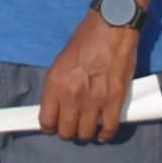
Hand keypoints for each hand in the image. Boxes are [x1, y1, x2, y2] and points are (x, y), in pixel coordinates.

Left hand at [38, 12, 139, 142]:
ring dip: (87, 134)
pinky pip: (108, 129)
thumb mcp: (61, 63)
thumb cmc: (85, 41)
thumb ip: (58, 87)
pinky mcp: (114, 101)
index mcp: (55, 84)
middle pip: (66, 132)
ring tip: (89, 129)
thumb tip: (57, 107)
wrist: (111, 27)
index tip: (56, 126)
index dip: (51, 128)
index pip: (47, 121)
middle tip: (74, 126)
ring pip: (86, 134)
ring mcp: (94, 100)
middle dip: (69, 133)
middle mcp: (72, 96)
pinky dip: (106, 135)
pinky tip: (103, 133)